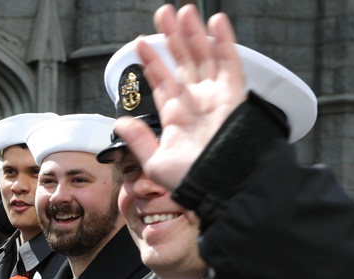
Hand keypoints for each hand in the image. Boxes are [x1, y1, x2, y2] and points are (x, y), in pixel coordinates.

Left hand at [112, 5, 246, 189]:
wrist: (219, 186)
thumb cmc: (191, 180)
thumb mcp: (155, 162)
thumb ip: (138, 139)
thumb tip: (118, 122)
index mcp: (177, 116)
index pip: (162, 81)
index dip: (152, 62)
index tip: (139, 44)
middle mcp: (196, 102)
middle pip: (183, 62)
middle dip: (172, 38)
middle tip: (163, 14)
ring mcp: (215, 96)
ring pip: (204, 56)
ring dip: (194, 33)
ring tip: (183, 11)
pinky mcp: (234, 95)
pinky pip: (230, 62)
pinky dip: (225, 41)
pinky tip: (216, 21)